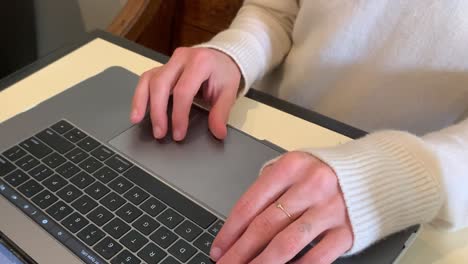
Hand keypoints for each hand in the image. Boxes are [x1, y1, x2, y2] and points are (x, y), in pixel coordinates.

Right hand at [130, 47, 240, 140]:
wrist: (222, 58)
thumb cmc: (223, 73)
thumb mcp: (228, 92)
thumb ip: (221, 112)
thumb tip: (218, 132)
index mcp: (200, 62)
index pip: (183, 90)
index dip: (179, 114)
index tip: (179, 133)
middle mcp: (182, 58)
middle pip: (161, 83)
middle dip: (158, 111)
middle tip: (160, 133)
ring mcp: (170, 61)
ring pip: (149, 79)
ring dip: (141, 101)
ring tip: (138, 120)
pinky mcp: (162, 67)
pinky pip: (146, 79)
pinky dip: (139, 95)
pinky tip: (137, 111)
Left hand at [211, 152, 352, 263]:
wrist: (376, 173)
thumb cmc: (329, 171)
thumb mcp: (297, 167)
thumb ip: (271, 187)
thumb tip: (240, 222)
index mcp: (292, 166)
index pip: (252, 203)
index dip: (230, 229)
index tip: (219, 247)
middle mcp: (310, 186)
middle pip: (265, 225)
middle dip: (240, 251)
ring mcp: (330, 209)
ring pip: (287, 243)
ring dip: (262, 263)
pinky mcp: (347, 230)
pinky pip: (317, 255)